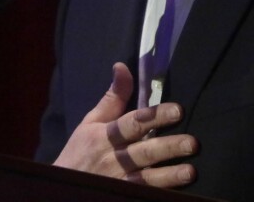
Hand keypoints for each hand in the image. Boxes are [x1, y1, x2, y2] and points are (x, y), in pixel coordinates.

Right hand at [53, 62, 198, 187]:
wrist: (60, 190)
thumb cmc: (79, 151)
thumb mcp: (90, 123)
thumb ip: (113, 97)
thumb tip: (122, 66)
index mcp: (104, 136)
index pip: (133, 123)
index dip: (155, 116)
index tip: (178, 110)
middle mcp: (112, 159)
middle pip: (144, 152)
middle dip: (169, 147)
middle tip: (193, 142)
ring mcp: (117, 182)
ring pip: (146, 178)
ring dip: (169, 176)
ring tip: (190, 171)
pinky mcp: (121, 197)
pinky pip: (142, 195)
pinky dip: (158, 193)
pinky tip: (176, 192)